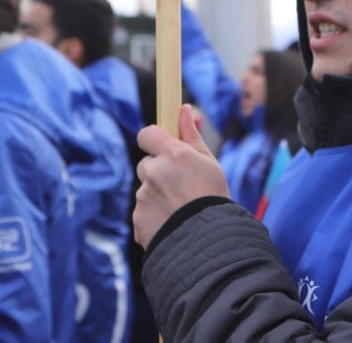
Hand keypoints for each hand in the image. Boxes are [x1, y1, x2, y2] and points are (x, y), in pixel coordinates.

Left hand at [133, 104, 230, 248]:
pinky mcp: (137, 219)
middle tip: (181, 185)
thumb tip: (184, 110)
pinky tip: (173, 223)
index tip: (163, 146)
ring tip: (181, 209)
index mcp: (172, 155)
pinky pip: (143, 212)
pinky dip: (154, 216)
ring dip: (158, 195)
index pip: (147, 134)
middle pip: (147, 164)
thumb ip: (191, 136)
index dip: (154, 139)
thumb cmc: (214, 198)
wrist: (209, 242)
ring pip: (146, 189)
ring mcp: (143, 198)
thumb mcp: (209, 163)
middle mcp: (153, 173)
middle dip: (160, 171)